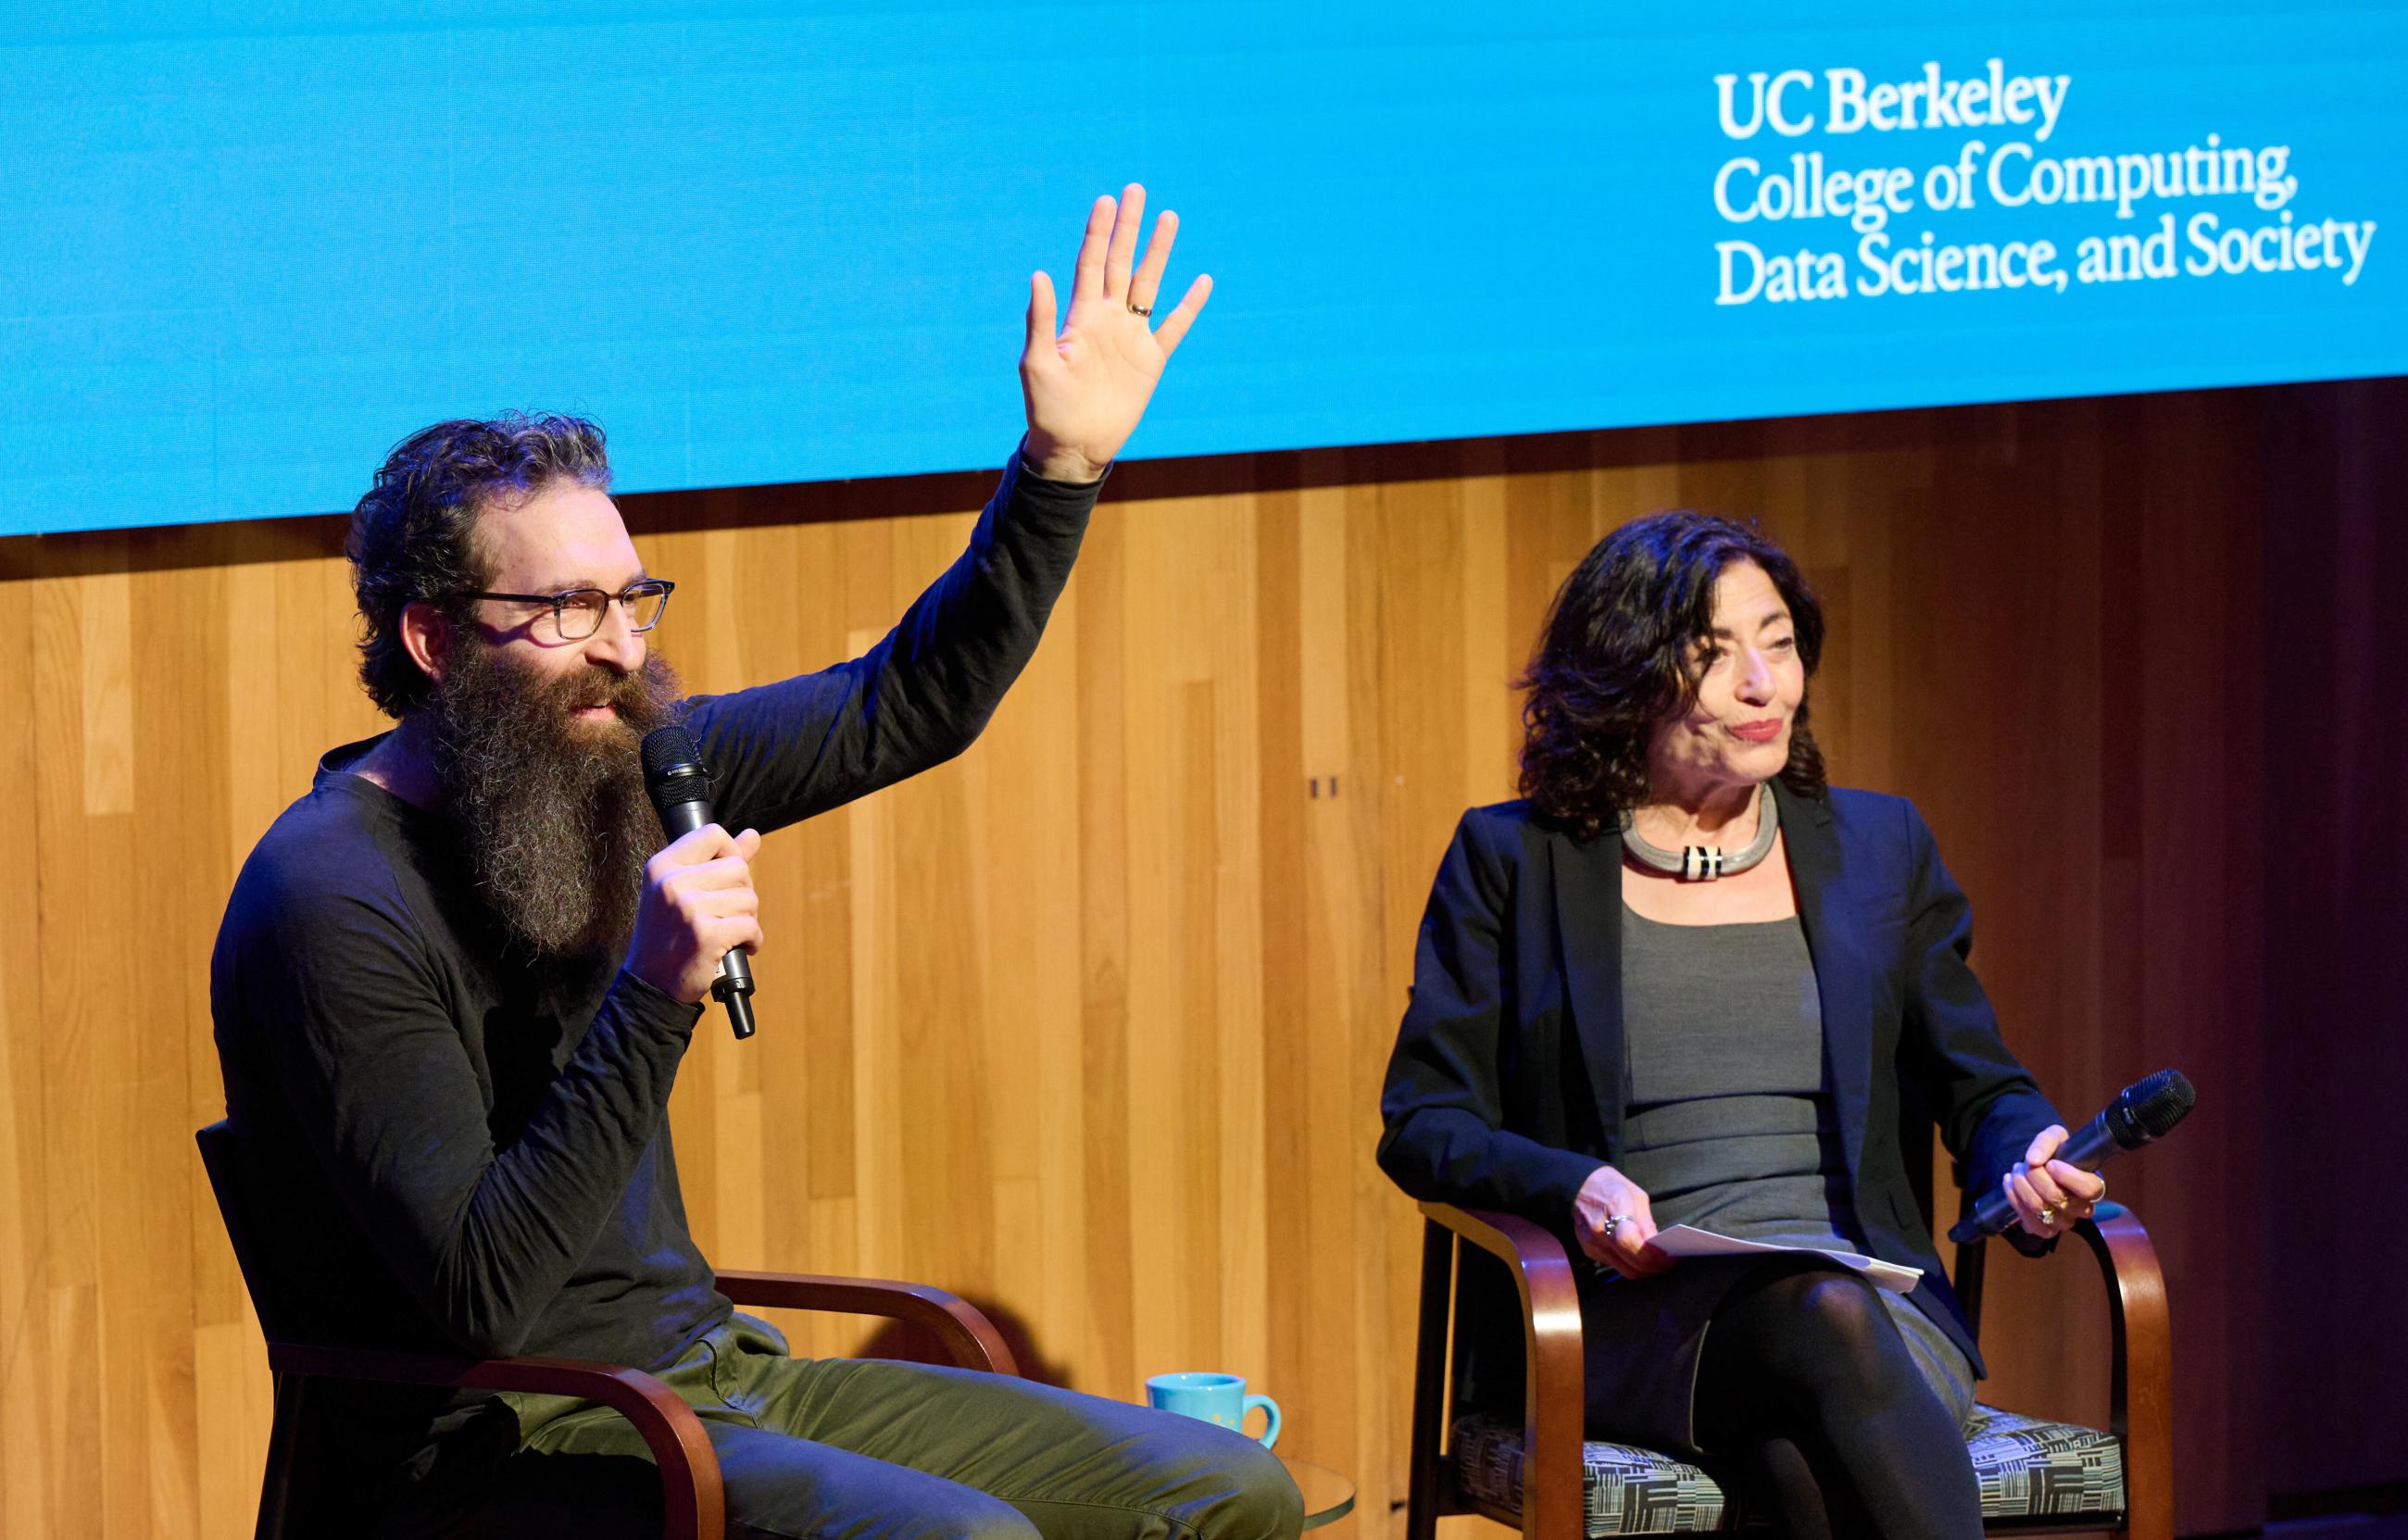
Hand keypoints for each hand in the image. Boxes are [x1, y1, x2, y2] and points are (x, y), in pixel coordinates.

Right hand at [625, 824, 764, 1004]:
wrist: (651, 983)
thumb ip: (717, 860)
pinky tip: (738, 947)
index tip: (727, 878)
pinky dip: (752, 940)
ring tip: (726, 932)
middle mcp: (672, 883)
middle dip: (741, 893)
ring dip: (746, 919)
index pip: (713, 834)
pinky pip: (751, 926)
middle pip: (738, 868)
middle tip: (724, 914)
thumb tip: (752, 836)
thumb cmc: (669, 935)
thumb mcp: (680, 890)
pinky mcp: (706, 935)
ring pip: (749, 898)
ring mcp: (688, 908)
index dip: (730, 853)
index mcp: (663, 866)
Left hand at [1019, 183, 1212, 481]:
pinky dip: (1190, 305)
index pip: (1090, 262)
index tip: (1107, 200)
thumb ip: (1041, 319)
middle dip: (1128, 227)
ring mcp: (1131, 336)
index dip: (1098, 231)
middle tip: (1136, 190)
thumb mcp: (1037, 363)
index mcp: (1080, 315)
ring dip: (1158, 252)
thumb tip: (1040, 274)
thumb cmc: (1047, 407)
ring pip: (1148, 284)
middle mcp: (1107, 318)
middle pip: (1120, 262)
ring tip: (1170, 217)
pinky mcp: (1150, 360)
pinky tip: (1202, 281)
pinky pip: (1174, 326)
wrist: (1074, 445)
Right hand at [1572, 1165, 1674, 1279]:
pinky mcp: (1588, 1251)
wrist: (1579, 1185)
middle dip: (1654, 1267)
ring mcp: (1591, 1243)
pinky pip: (1615, 1265)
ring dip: (1644, 1270)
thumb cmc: (1612, 1186)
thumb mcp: (1637, 1196)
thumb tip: (1657, 1247)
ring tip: (1659, 1264)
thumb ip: (1646, 1223)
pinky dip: (1630, 1265)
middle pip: (1630, 1263)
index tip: (1671, 1257)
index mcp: (1613, 1210)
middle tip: (1670, 1264)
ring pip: (1624, 1270)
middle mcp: (1599, 1230)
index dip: (1653, 1255)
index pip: (1631, 1243)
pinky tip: (1640, 1258)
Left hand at [2003, 1124, 2107, 1238]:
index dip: (2069, 1177)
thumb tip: (2034, 1159)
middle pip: (2058, 1198)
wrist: (2039, 1167)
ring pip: (2040, 1209)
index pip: (2090, 1189)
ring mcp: (2064, 1221)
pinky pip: (2029, 1222)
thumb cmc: (2055, 1153)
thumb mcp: (2054, 1136)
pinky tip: (2010, 1184)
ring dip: (2022, 1186)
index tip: (2051, 1164)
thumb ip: (2046, 1142)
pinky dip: (2014, 1199)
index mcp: (2092, 1185)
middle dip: (2035, 1176)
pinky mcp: (2046, 1230)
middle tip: (2026, 1163)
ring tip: (2017, 1171)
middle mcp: (2082, 1208)